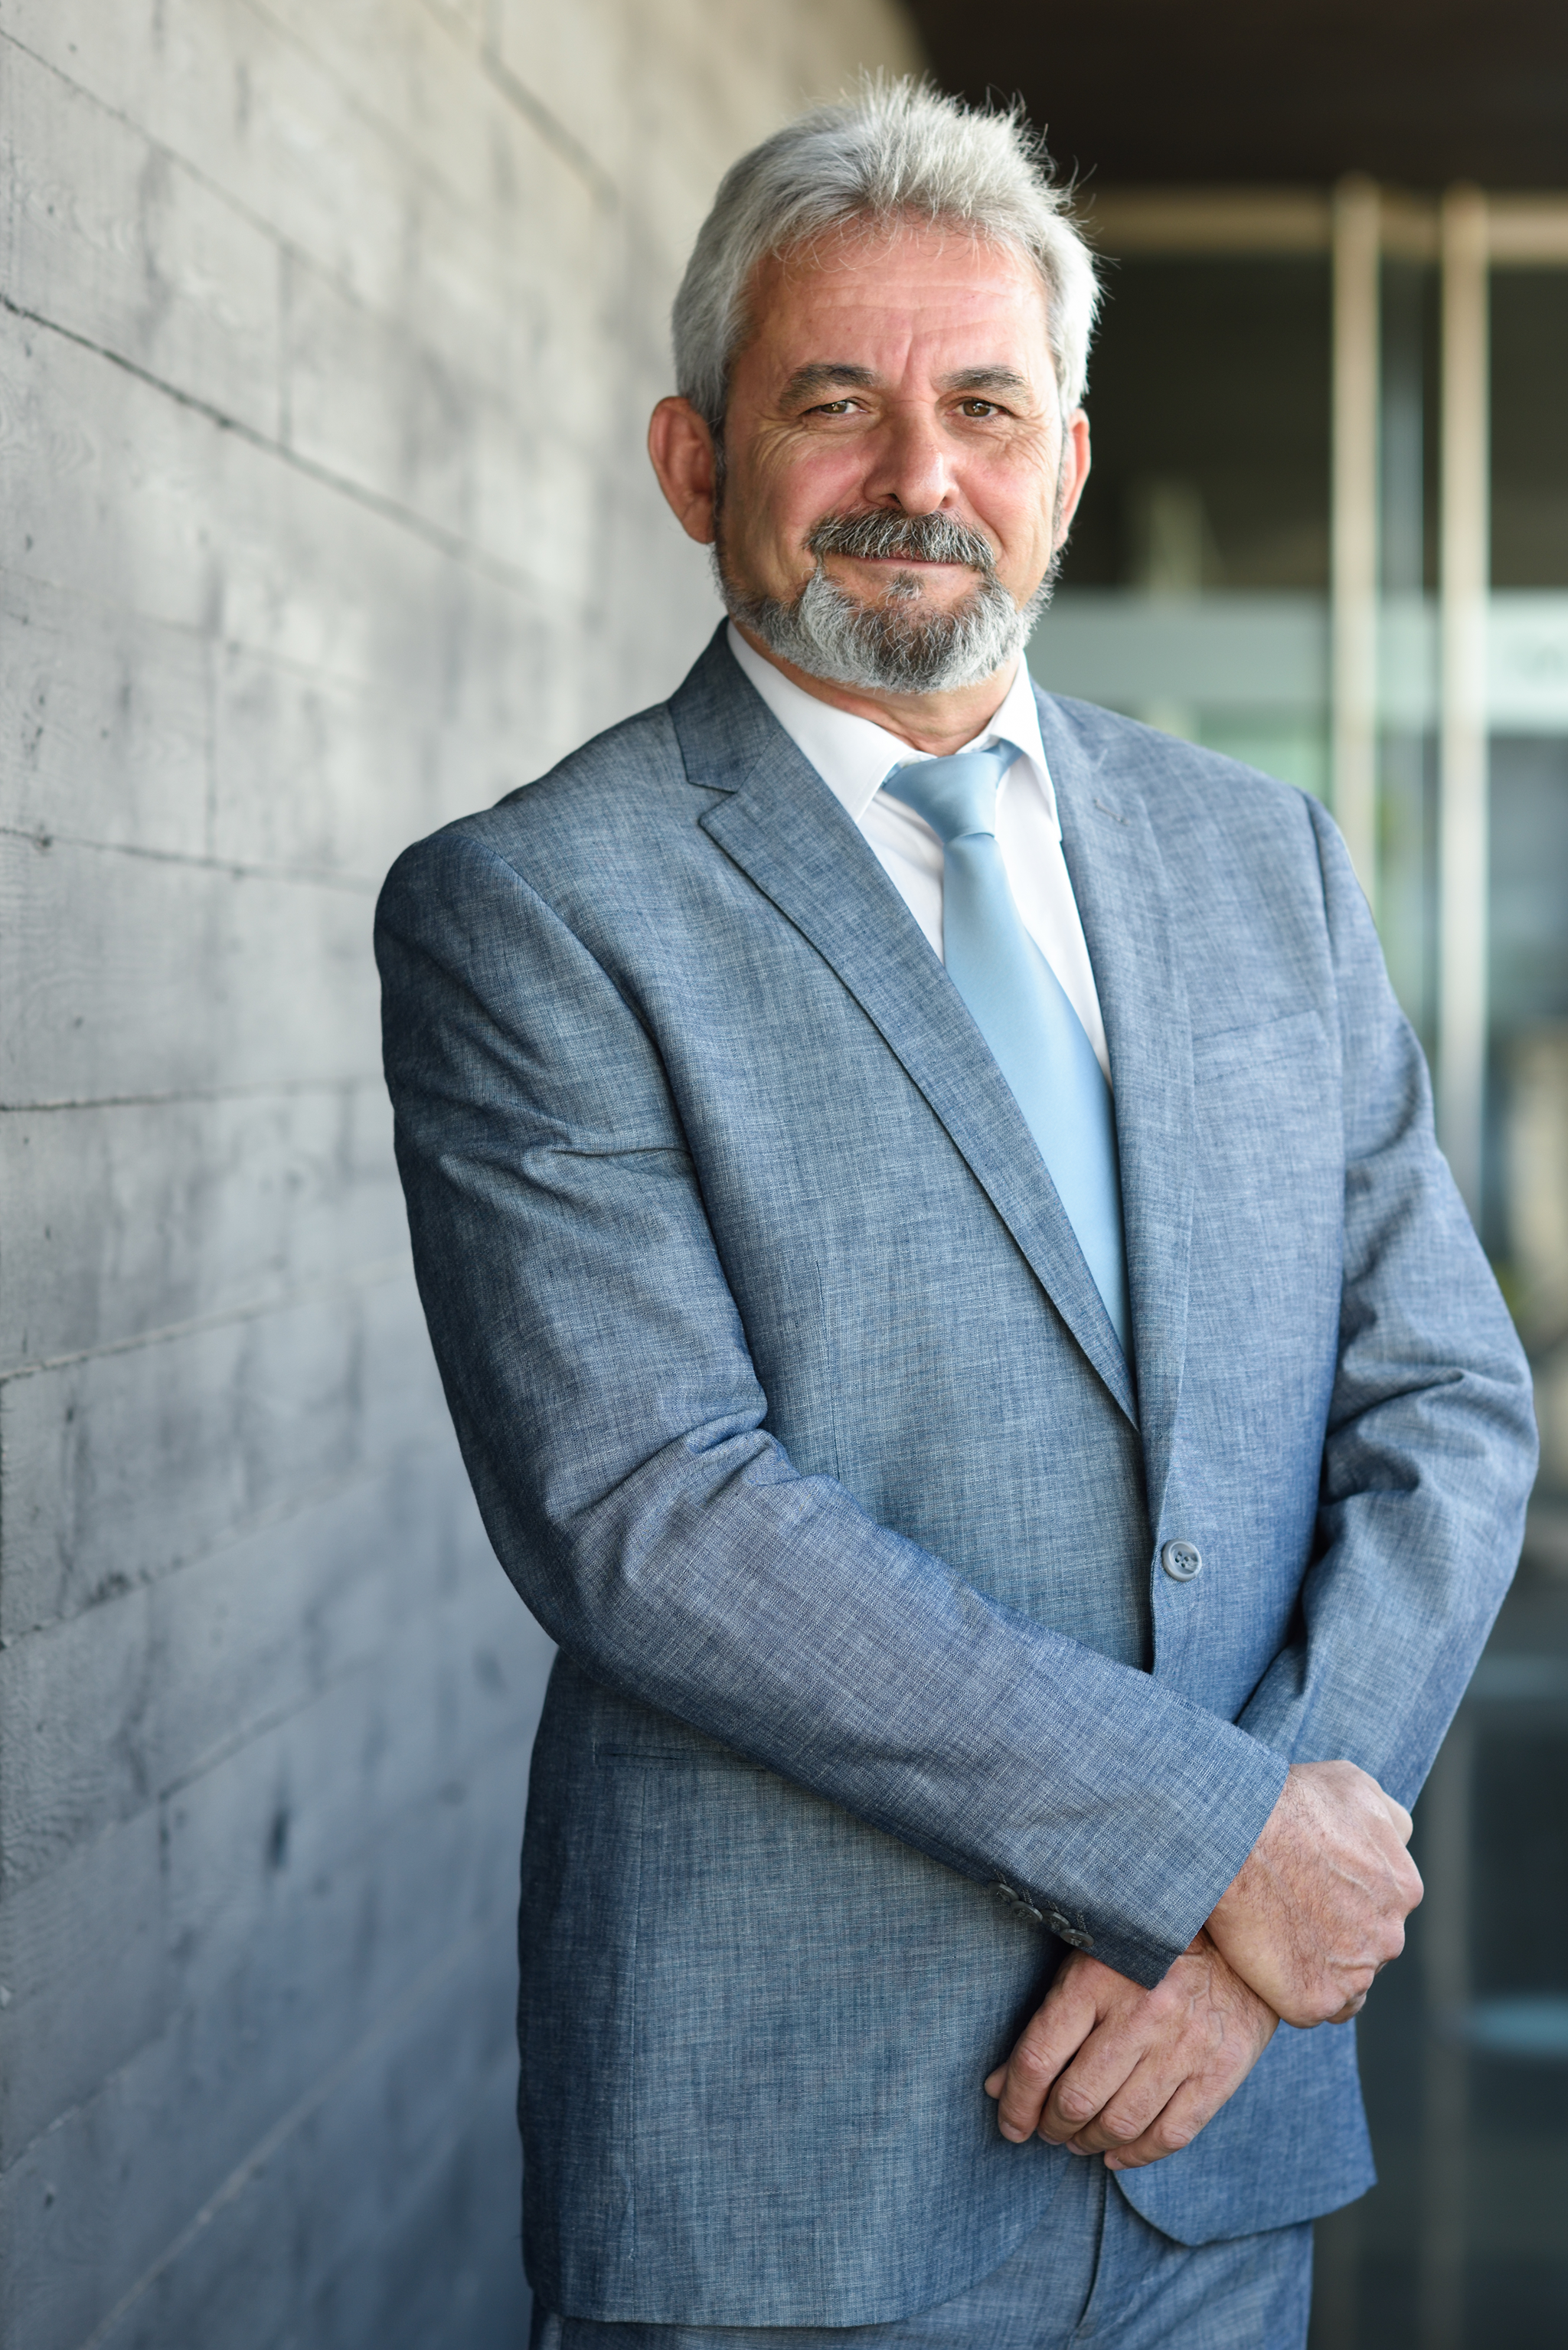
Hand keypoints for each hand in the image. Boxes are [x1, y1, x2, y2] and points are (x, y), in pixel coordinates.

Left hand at [983, 1933, 1277, 2170]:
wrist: (1239, 1933)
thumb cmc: (1146, 1948)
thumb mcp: (1089, 1960)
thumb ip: (1047, 2021)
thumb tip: (998, 2087)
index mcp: (1097, 1976)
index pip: (1039, 2058)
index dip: (1016, 2103)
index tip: (1009, 2122)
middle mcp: (1142, 2012)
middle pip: (1077, 2098)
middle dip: (1051, 2126)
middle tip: (1046, 2129)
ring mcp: (1185, 2044)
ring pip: (1120, 2123)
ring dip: (1088, 2143)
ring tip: (1077, 2140)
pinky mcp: (1221, 2069)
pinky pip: (1170, 2134)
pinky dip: (1136, 2155)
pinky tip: (1116, 2154)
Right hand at [1206, 1759, 1421, 2027]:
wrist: (1236, 1834)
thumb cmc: (1289, 1801)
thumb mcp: (1355, 1786)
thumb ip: (1389, 1819)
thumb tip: (1401, 1838)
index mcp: (1404, 1888)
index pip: (1384, 1908)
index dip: (1347, 1900)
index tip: (1312, 1888)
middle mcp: (1391, 1937)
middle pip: (1367, 1947)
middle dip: (1336, 1934)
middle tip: (1291, 1911)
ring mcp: (1355, 1974)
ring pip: (1345, 1982)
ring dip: (1318, 1966)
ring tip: (1277, 1936)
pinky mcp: (1315, 2000)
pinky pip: (1313, 2008)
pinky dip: (1295, 1991)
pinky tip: (1272, 1963)